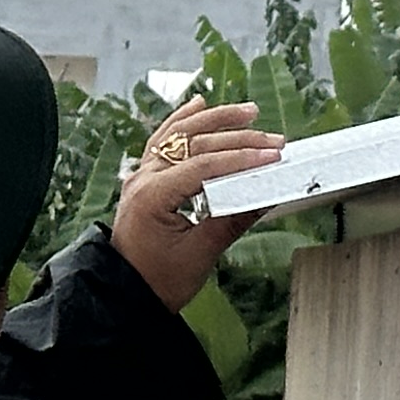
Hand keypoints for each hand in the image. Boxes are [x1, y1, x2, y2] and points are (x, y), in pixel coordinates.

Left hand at [109, 99, 285, 310]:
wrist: (124, 295)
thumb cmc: (157, 281)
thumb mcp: (200, 255)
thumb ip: (233, 220)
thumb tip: (267, 195)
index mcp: (152, 195)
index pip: (203, 165)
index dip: (241, 158)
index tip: (272, 155)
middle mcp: (143, 177)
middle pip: (196, 144)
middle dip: (239, 139)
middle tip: (274, 140)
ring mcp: (141, 173)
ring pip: (179, 132)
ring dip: (215, 119)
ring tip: (248, 112)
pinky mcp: (145, 176)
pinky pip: (164, 139)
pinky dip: (184, 120)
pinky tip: (200, 104)